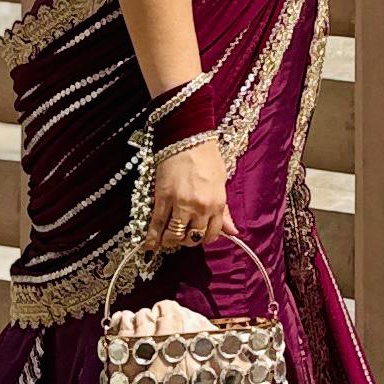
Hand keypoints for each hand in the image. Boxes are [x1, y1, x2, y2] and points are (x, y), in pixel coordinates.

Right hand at [149, 133, 232, 250]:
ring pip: (174, 234)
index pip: (211, 234)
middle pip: (192, 238)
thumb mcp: (221, 183)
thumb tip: (233, 232)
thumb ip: (224, 211)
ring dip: (170, 240)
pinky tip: (149, 246)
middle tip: (181, 236)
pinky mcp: (163, 198)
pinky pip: (156, 224)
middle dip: (186, 240)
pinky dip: (152, 237)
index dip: (203, 238)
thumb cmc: (207, 157)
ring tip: (167, 238)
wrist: (188, 137)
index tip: (197, 235)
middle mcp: (200, 208)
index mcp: (216, 204)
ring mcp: (180, 204)